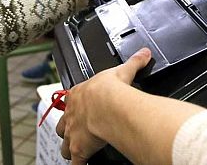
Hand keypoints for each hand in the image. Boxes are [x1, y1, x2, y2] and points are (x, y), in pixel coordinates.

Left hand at [57, 48, 152, 163]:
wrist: (108, 105)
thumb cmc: (109, 89)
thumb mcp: (121, 71)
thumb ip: (133, 63)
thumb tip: (144, 53)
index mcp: (77, 96)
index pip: (70, 102)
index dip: (73, 107)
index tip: (77, 109)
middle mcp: (71, 115)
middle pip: (62, 126)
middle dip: (67, 131)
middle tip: (74, 134)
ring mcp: (73, 133)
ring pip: (65, 146)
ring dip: (69, 149)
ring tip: (75, 153)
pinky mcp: (79, 149)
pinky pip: (75, 162)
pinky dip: (78, 164)